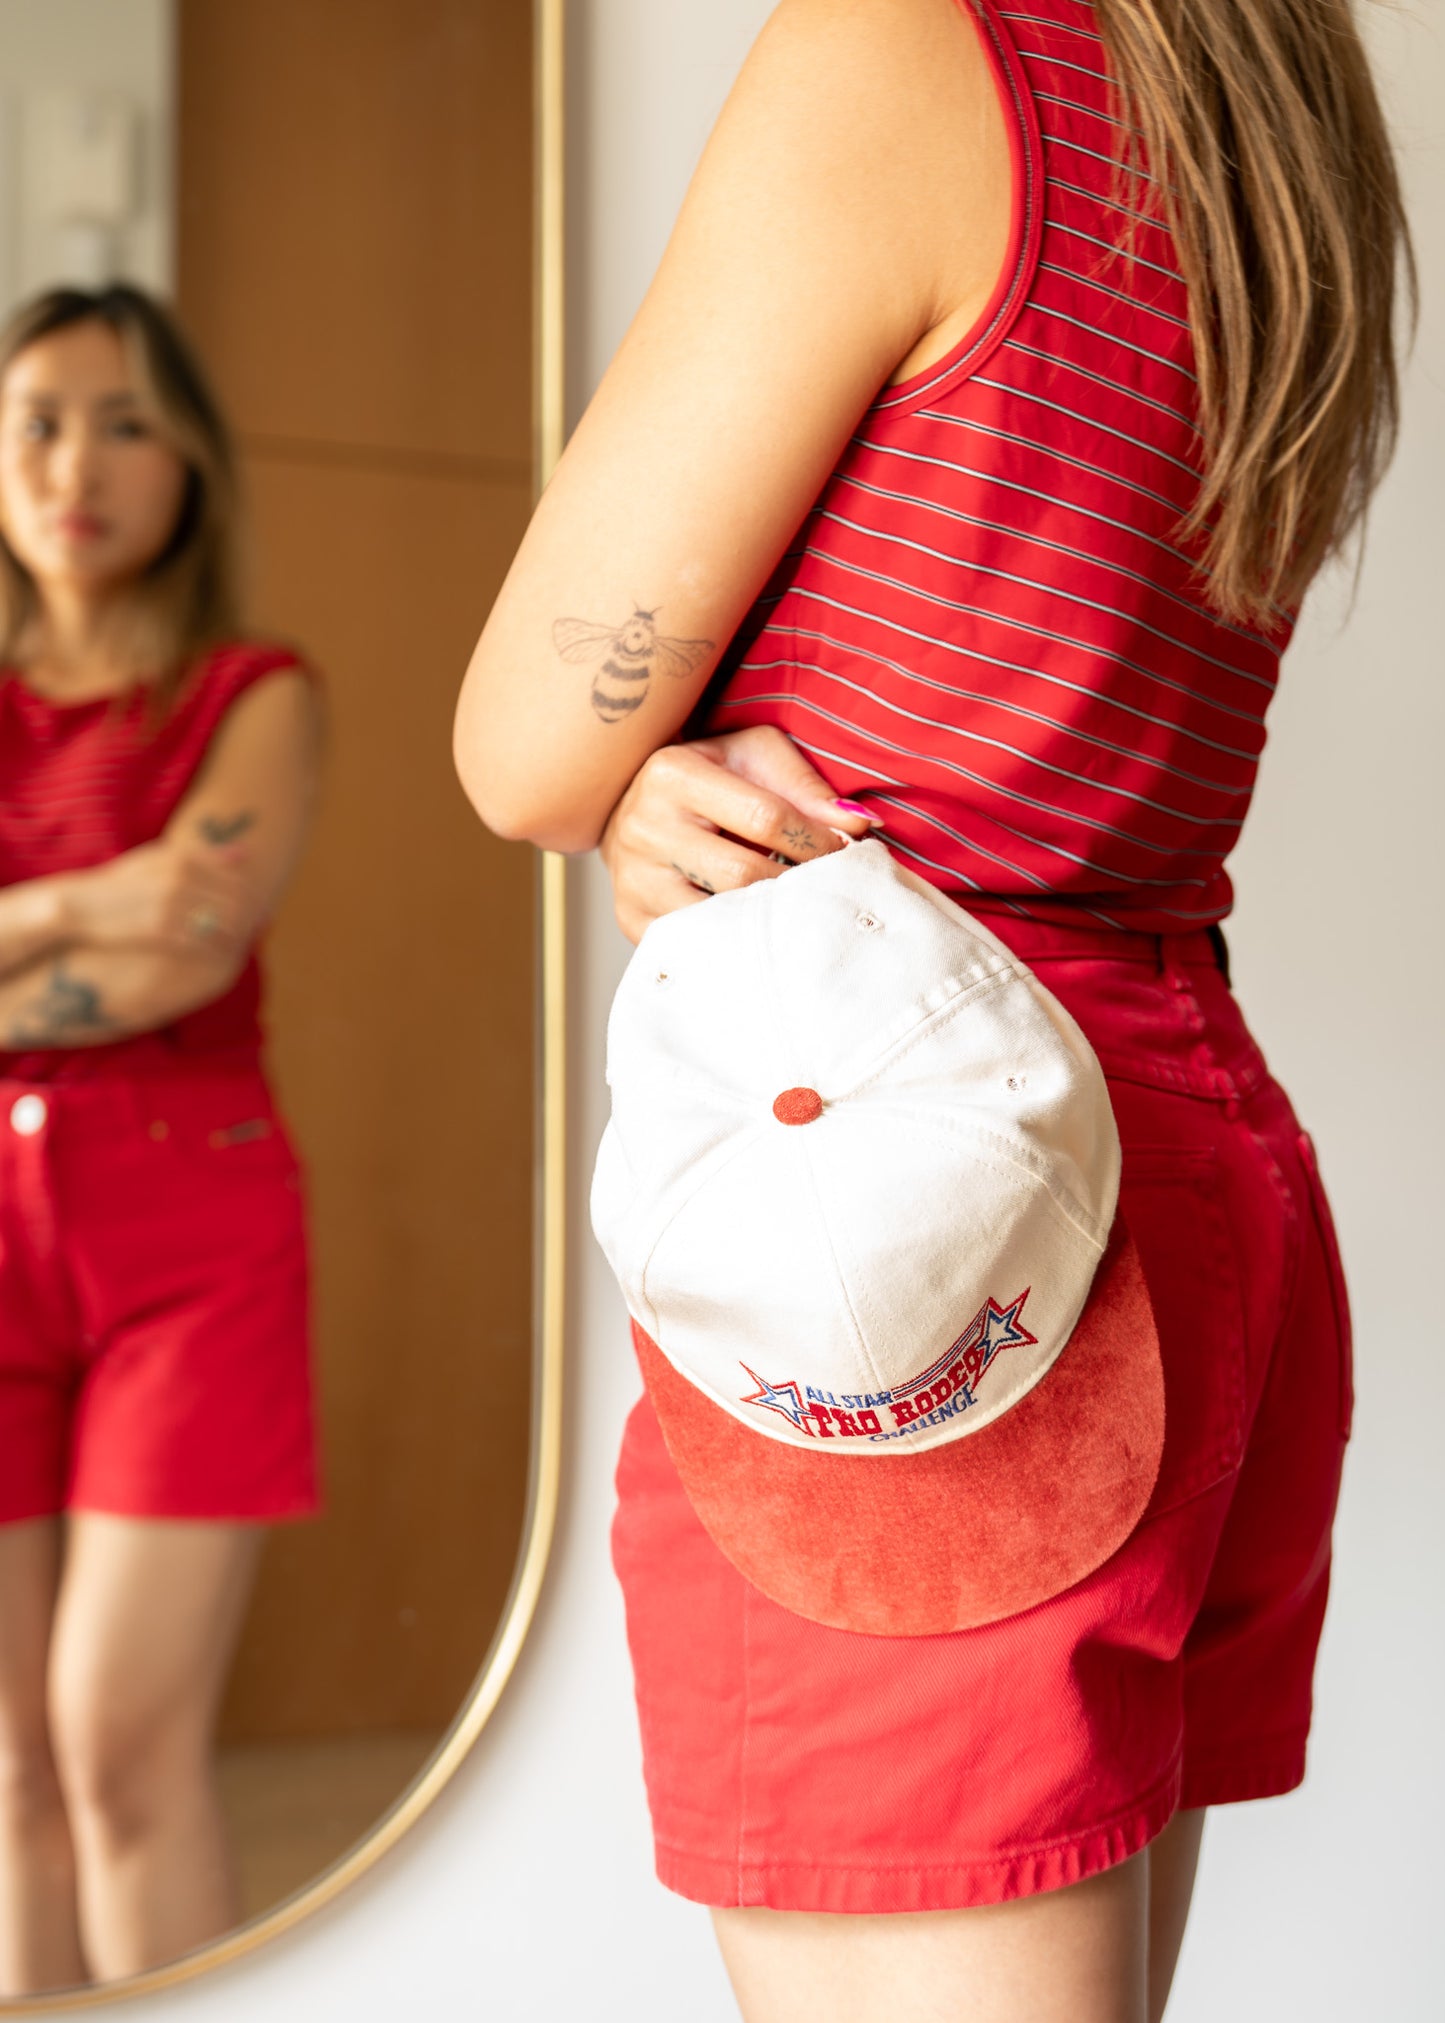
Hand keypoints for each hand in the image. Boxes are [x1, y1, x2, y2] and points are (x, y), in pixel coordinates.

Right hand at [58, 839, 254, 956]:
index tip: (258, 911)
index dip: (254, 899)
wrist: (80, 905)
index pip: (238, 880)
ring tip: (238, 944)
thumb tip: (246, 853)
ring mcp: (172, 905)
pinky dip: (217, 951)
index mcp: (185, 858)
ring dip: (237, 937)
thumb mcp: (160, 858)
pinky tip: (218, 956)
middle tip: (256, 932)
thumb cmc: (123, 882)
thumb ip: (204, 855)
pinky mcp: (162, 931)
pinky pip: (204, 944)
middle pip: (237, 903)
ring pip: (224, 924)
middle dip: (251, 919)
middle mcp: (182, 879)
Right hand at [598, 725, 879, 943]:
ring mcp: (632, 878)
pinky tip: (758, 929)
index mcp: (673, 773)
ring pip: (718, 916)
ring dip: (768, 918)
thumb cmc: (709, 776)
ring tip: (796, 908)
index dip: (816, 840)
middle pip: (743, 873)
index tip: (846, 852)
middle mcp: (643, 826)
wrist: (633, 805)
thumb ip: (805, 786)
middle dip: (797, 883)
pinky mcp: (630, 917)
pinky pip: (694, 943)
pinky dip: (735, 940)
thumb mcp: (754, 757)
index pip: (766, 817)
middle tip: (827, 886)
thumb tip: (858, 824)